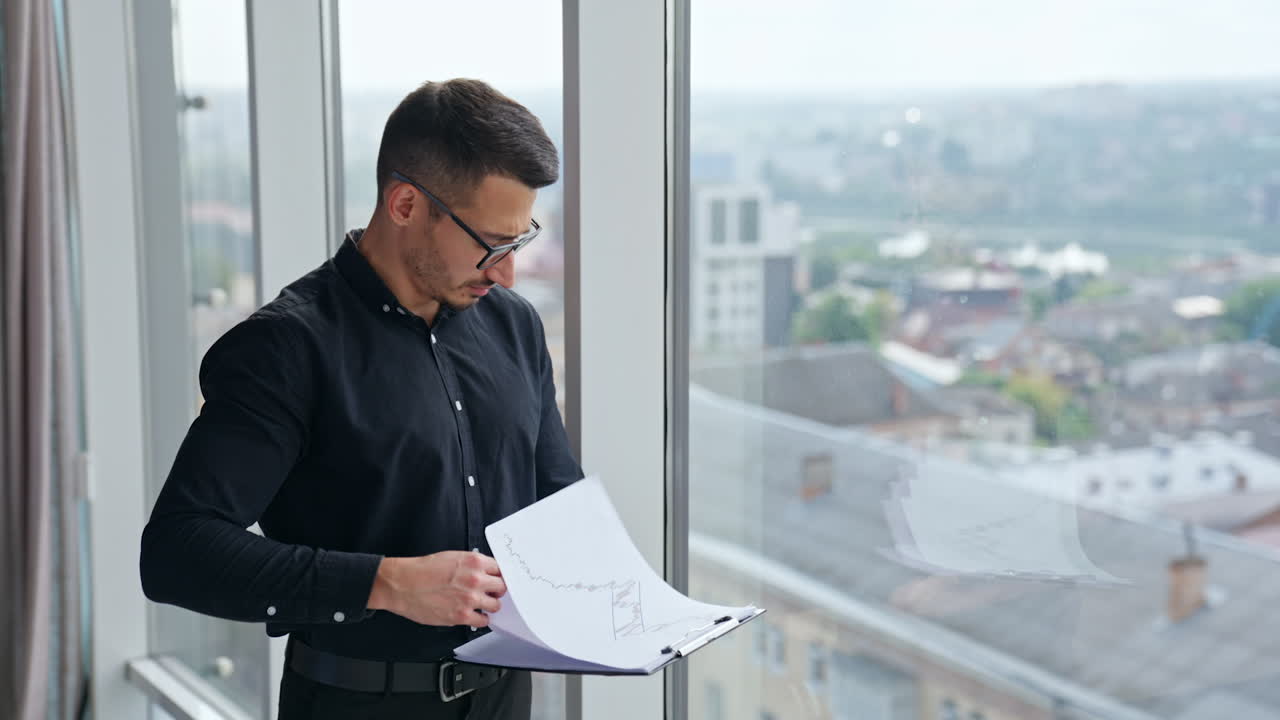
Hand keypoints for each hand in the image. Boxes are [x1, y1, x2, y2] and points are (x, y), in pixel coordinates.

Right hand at [367, 551, 506, 627]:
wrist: (402, 584)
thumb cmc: (422, 570)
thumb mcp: (452, 557)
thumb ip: (471, 565)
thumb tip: (483, 572)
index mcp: (474, 562)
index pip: (500, 569)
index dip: (497, 576)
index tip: (496, 581)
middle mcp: (476, 580)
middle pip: (502, 587)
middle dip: (496, 591)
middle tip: (490, 593)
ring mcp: (470, 599)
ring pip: (495, 605)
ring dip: (489, 606)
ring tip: (480, 605)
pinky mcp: (462, 616)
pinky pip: (483, 621)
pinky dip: (480, 620)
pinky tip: (473, 615)